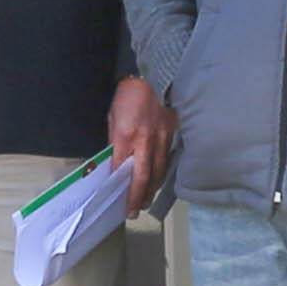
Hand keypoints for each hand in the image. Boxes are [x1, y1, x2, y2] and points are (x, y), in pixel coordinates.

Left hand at [107, 74, 175, 211]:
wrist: (154, 75)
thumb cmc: (129, 95)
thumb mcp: (113, 116)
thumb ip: (116, 141)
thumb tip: (116, 161)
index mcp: (126, 133)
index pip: (122, 166)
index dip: (120, 186)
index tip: (118, 200)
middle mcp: (146, 139)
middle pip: (143, 176)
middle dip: (138, 196)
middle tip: (133, 211)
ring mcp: (162, 138)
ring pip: (158, 171)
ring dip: (151, 190)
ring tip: (144, 202)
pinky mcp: (173, 136)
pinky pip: (167, 161)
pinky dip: (162, 175)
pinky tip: (157, 183)